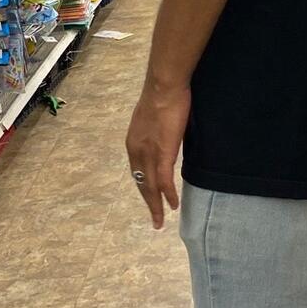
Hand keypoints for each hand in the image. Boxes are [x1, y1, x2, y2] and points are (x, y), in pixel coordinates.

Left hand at [125, 81, 189, 228]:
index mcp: (133, 142)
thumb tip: (165, 138)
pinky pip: (164, 181)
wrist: (164, 86)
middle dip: (149, 202)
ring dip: (156, 205)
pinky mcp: (163, 153)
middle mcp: (137, 151)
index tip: (150, 197)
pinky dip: (168, 195)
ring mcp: (149, 154)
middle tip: (155, 219)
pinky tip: (173, 206)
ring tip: (160, 221)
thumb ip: (157, 132)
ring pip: (150, 187)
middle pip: (141, 184)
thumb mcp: (155, 118)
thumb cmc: (164, 95)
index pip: (137, 171)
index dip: (144, 186)